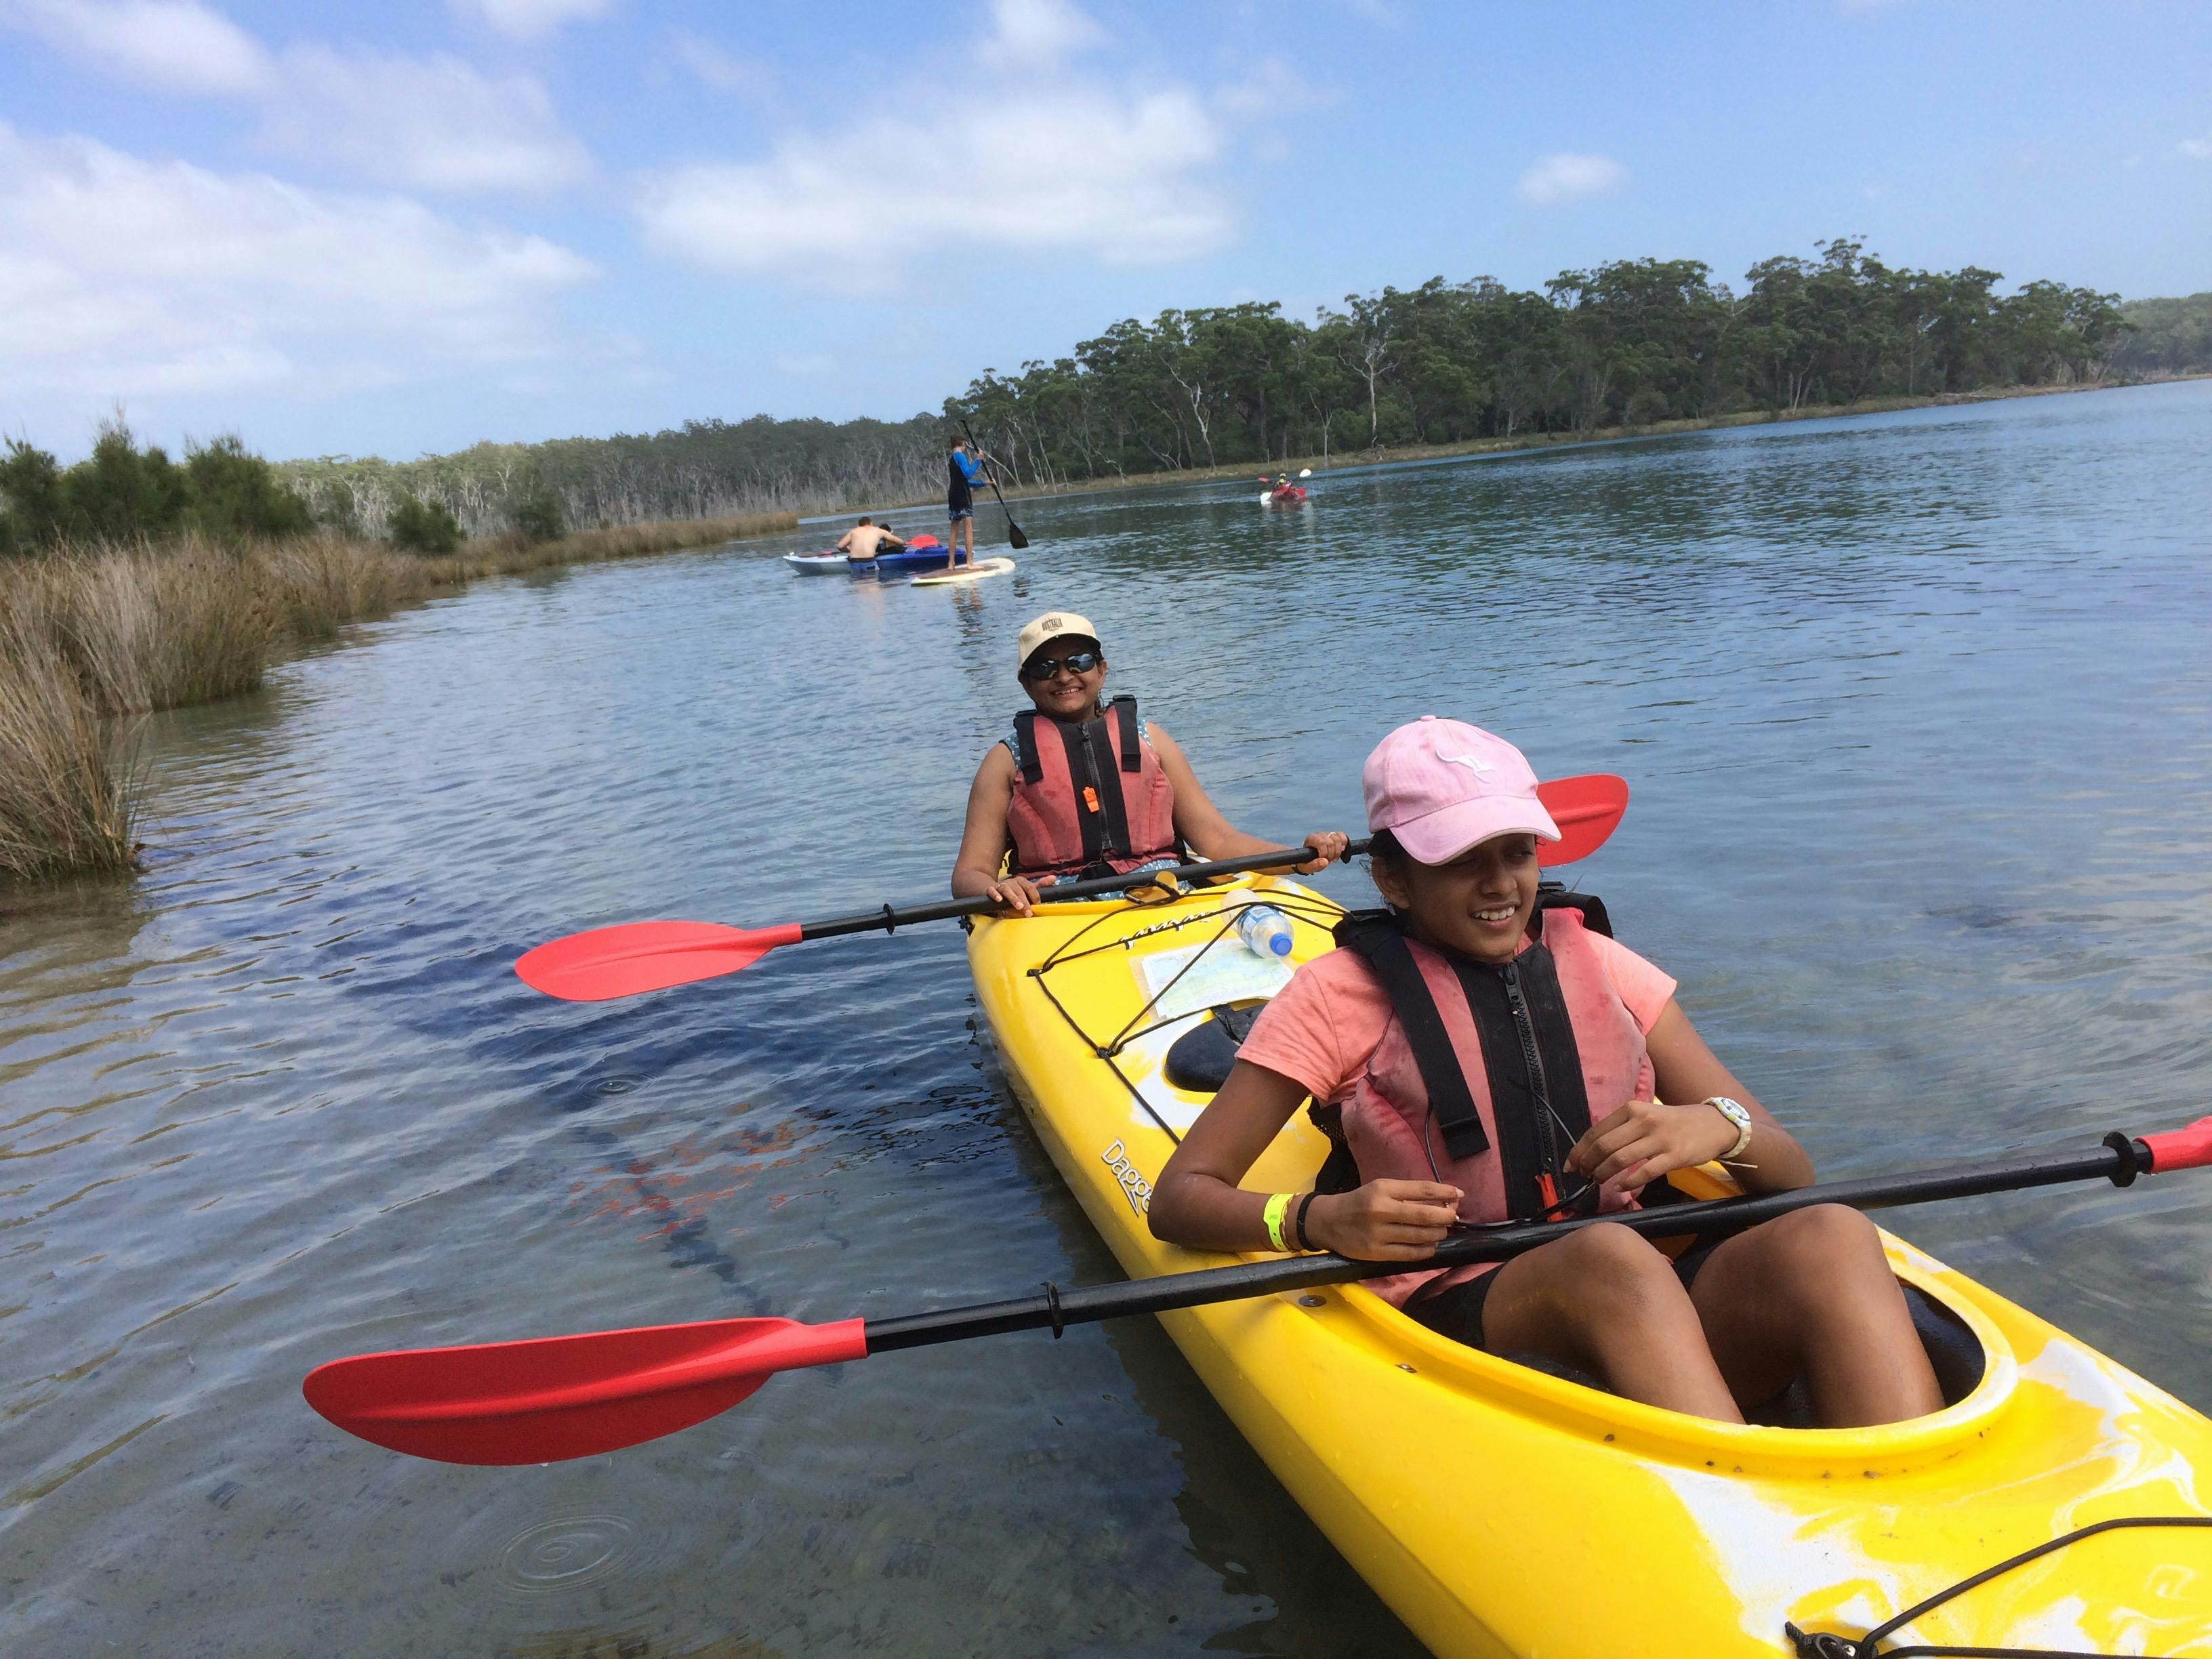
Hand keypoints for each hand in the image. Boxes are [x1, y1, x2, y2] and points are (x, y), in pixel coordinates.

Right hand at [983, 874, 1055, 915]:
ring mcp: (1001, 885)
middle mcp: (1011, 882)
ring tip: (1018, 906)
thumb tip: (1054, 878)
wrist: (993, 889)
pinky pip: (992, 890)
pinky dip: (995, 894)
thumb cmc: (1014, 891)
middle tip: (1029, 912)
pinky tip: (999, 899)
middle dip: (1025, 901)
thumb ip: (1039, 885)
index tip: (1037, 904)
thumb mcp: (1027, 888)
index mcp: (1021, 881)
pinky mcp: (990, 890)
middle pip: (1019, 889)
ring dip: (1013, 898)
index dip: (1034, 895)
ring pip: (1007, 889)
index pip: (1030, 886)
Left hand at [1294, 830, 1349, 872]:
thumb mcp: (1307, 867)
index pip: (1322, 842)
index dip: (1324, 853)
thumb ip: (1313, 866)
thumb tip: (1325, 862)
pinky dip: (1344, 844)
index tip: (1322, 860)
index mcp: (1311, 839)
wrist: (1309, 860)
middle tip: (1328, 861)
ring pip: (1338, 839)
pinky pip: (1342, 836)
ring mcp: (1327, 835)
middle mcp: (1319, 835)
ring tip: (1333, 858)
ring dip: (1338, 852)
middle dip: (1331, 854)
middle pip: (1331, 842)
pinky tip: (1341, 851)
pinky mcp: (1334, 836)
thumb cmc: (1307, 863)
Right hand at [1307, 1179, 1461, 1259]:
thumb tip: (1443, 1199)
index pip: (1421, 1190)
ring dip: (1438, 1234)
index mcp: (1383, 1189)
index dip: (1444, 1192)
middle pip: (1424, 1215)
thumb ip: (1408, 1193)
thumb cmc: (1360, 1202)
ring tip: (1441, 1231)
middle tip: (1453, 1217)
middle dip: (1446, 1216)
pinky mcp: (1376, 1253)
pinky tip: (1430, 1246)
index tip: (1459, 1194)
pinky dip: (1426, 1250)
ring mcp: (1378, 1234)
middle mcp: (1380, 1210)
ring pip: (1420, 1236)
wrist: (1328, 1222)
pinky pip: (1410, 1254)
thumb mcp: (1380, 1189)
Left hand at [1567, 1099, 1739, 1192]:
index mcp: (1631, 1109)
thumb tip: (1592, 1150)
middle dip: (1588, 1164)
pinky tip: (1621, 1188)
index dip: (1579, 1150)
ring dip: (1604, 1174)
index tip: (1571, 1165)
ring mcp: (1659, 1138)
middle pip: (1604, 1146)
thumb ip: (1622, 1129)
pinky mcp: (1674, 1155)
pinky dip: (1628, 1182)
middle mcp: (1642, 1121)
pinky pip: (1645, 1172)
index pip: (1596, 1131)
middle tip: (1584, 1176)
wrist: (1712, 1124)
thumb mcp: (1645, 1116)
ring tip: (1599, 1181)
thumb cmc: (1673, 1122)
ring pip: (1620, 1159)